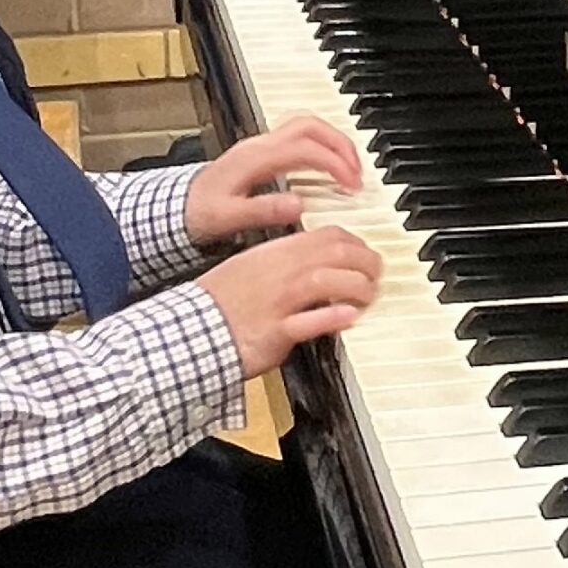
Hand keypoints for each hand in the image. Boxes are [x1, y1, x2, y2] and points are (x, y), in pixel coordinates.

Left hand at [186, 115, 361, 245]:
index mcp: (255, 158)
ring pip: (307, 125)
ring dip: (333, 141)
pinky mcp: (262, 151)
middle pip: (311, 125)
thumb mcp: (227, 218)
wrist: (175, 206)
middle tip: (358, 172)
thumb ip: (263, 211)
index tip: (351, 184)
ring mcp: (261, 144)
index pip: (306, 147)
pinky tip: (328, 166)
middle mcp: (260, 144)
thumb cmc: (199, 213)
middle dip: (341, 145)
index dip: (334, 162)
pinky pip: (300, 135)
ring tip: (350, 167)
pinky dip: (321, 145)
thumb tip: (299, 205)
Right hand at [198, 227, 382, 374]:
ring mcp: (279, 301)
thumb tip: (318, 263)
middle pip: (336, 254)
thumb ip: (285, 262)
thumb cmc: (221, 303)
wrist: (192, 330)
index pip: (328, 236)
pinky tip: (349, 317)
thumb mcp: (252, 268)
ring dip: (357, 287)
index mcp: (276, 253)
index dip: (357, 244)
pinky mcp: (275, 332)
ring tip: (367, 297)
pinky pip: (309, 321)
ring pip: (327, 281)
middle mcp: (280, 272)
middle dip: (367, 263)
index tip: (366, 257)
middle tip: (375, 277)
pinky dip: (332, 317)